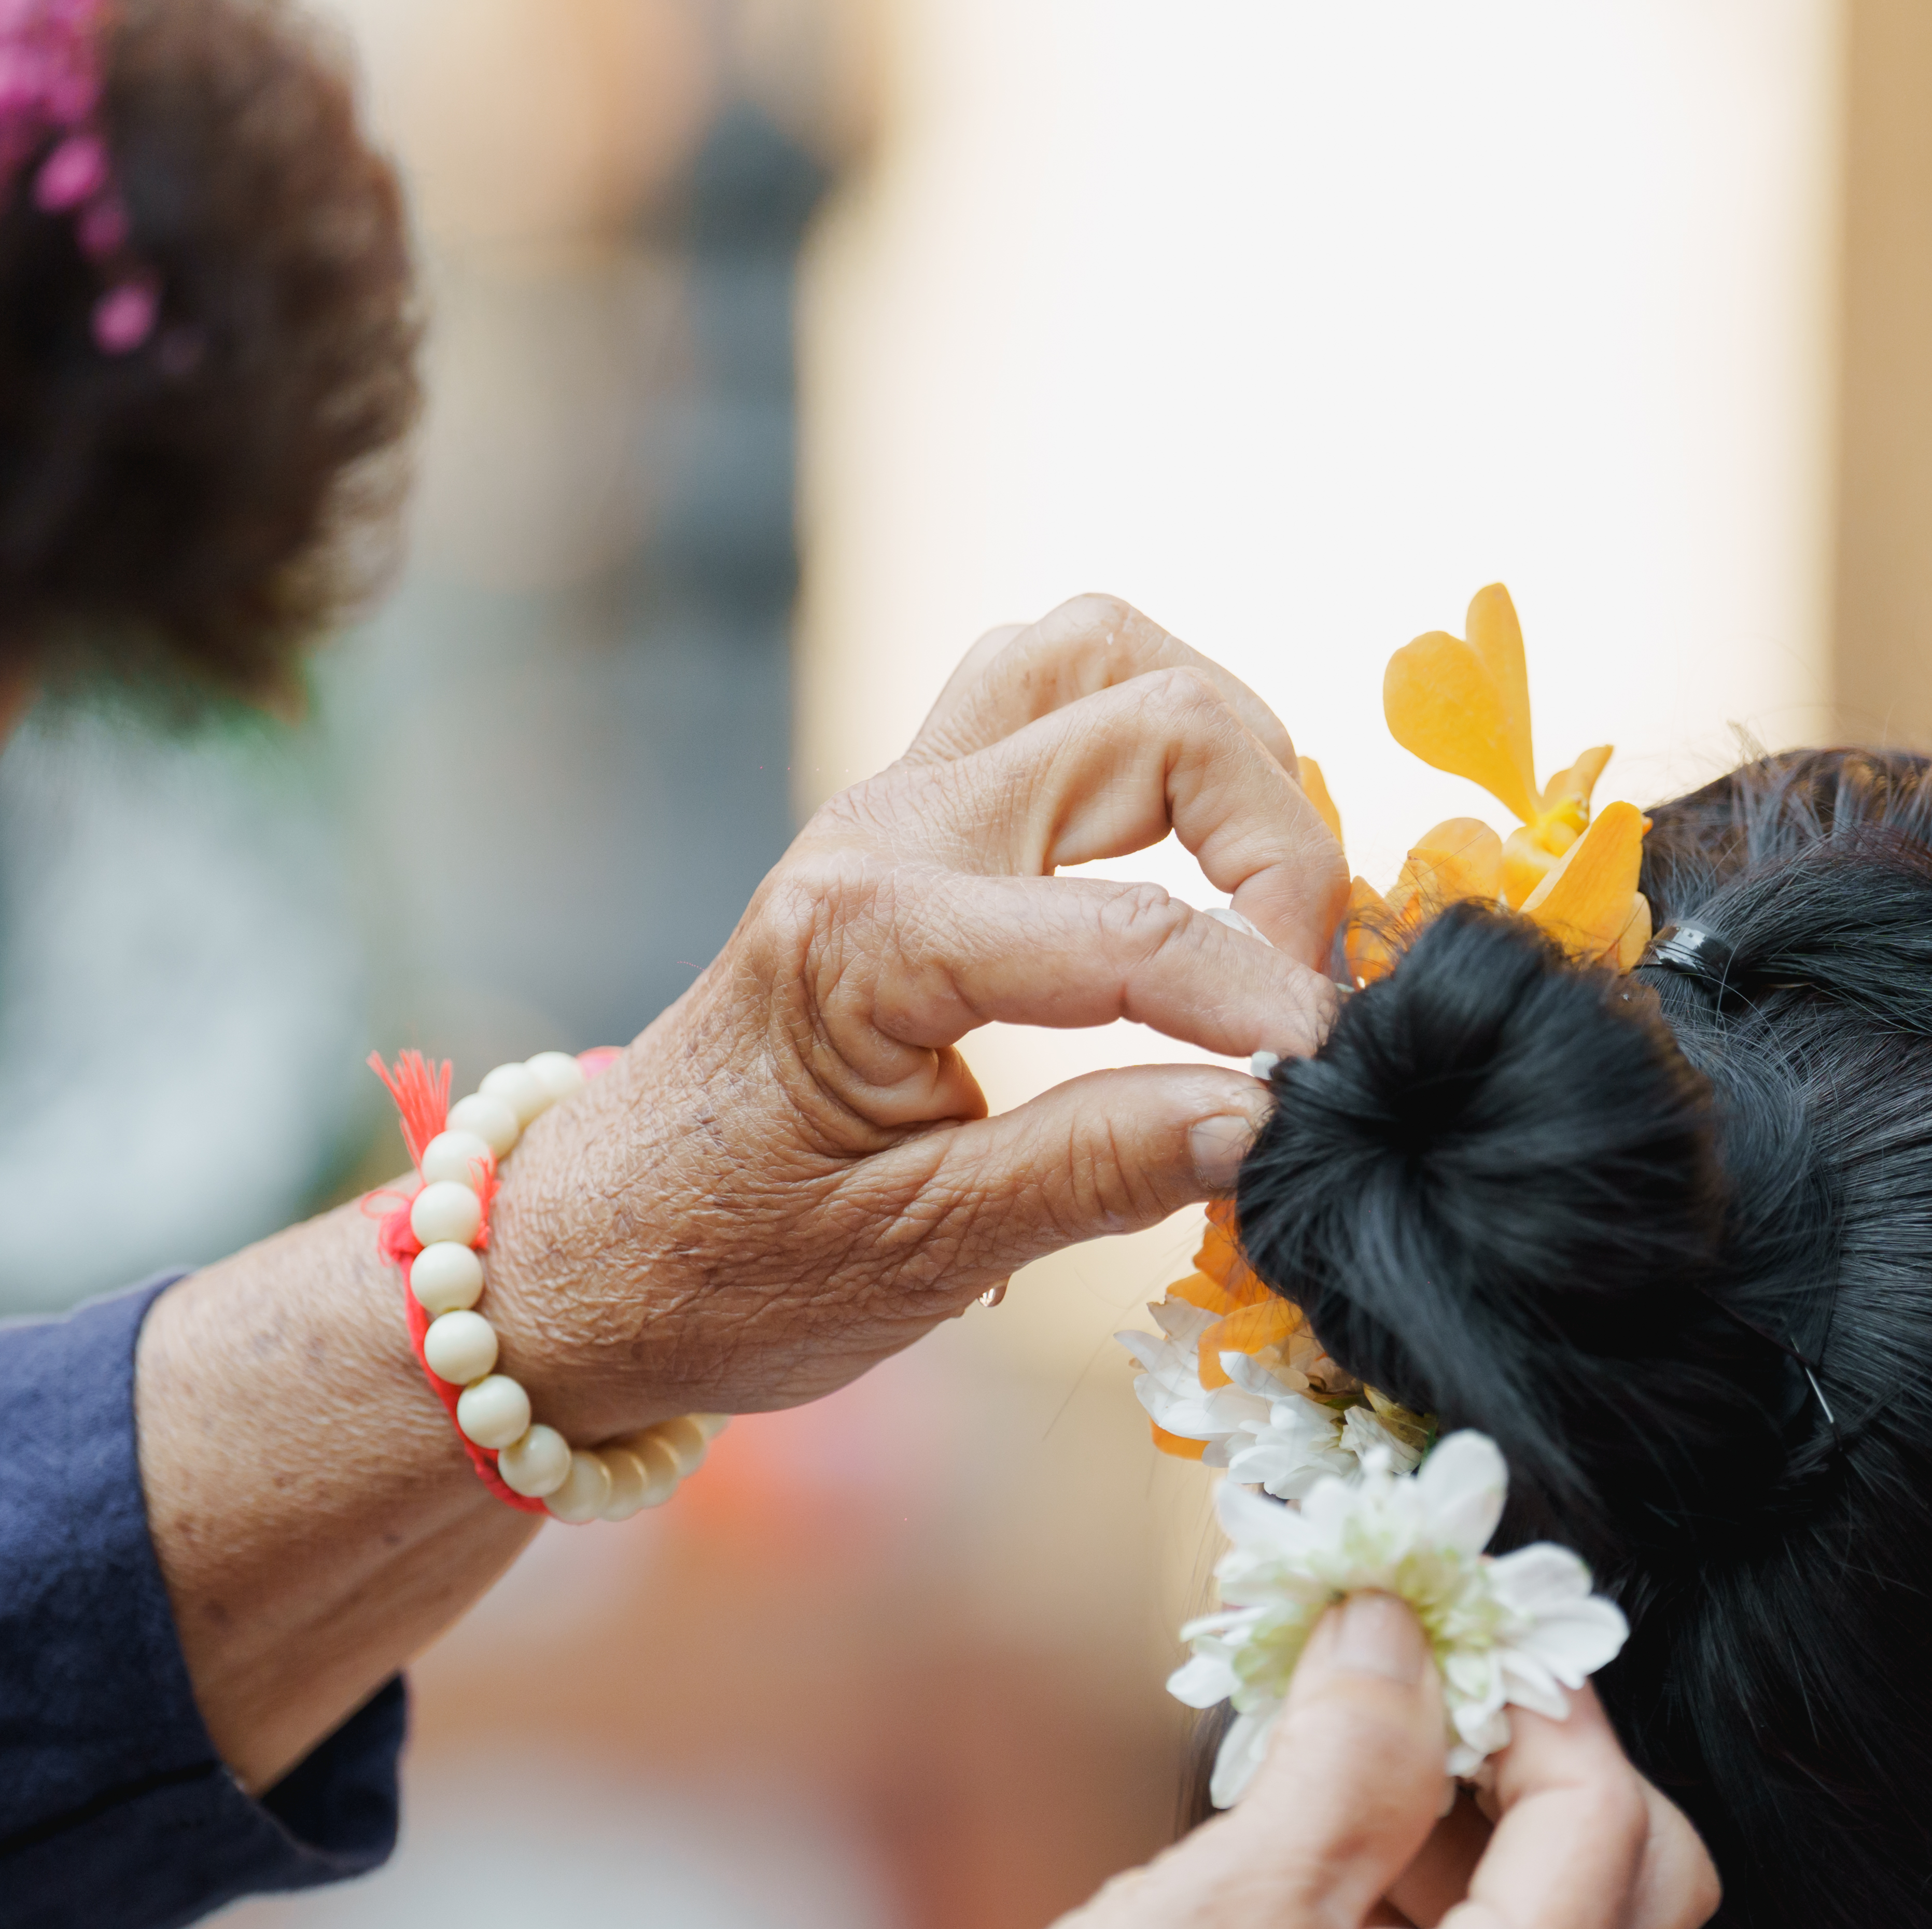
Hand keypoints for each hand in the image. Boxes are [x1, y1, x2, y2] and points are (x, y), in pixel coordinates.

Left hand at [488, 597, 1345, 1439]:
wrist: (590, 1250)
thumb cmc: (725, 1269)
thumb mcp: (915, 1256)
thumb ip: (1096, 1173)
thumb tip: (1269, 1119)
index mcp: (870, 941)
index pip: (1134, 936)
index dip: (1268, 1007)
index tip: (1340, 1084)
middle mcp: (885, 830)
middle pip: (1154, 720)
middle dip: (1280, 849)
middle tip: (1307, 1001)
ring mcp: (896, 802)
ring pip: (1100, 656)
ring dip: (1224, 752)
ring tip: (1269, 900)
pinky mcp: (914, 814)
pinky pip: (1055, 691)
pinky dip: (1158, 739)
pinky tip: (1196, 859)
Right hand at [615, 1594, 1719, 1928]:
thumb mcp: (1238, 1892)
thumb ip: (1354, 1750)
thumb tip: (1402, 1630)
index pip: (1605, 1816)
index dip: (1534, 1694)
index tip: (1449, 1623)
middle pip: (1631, 1883)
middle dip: (1545, 1764)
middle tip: (1433, 1683)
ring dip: (1488, 1831)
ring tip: (1356, 1757)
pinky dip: (1442, 1908)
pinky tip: (1329, 1857)